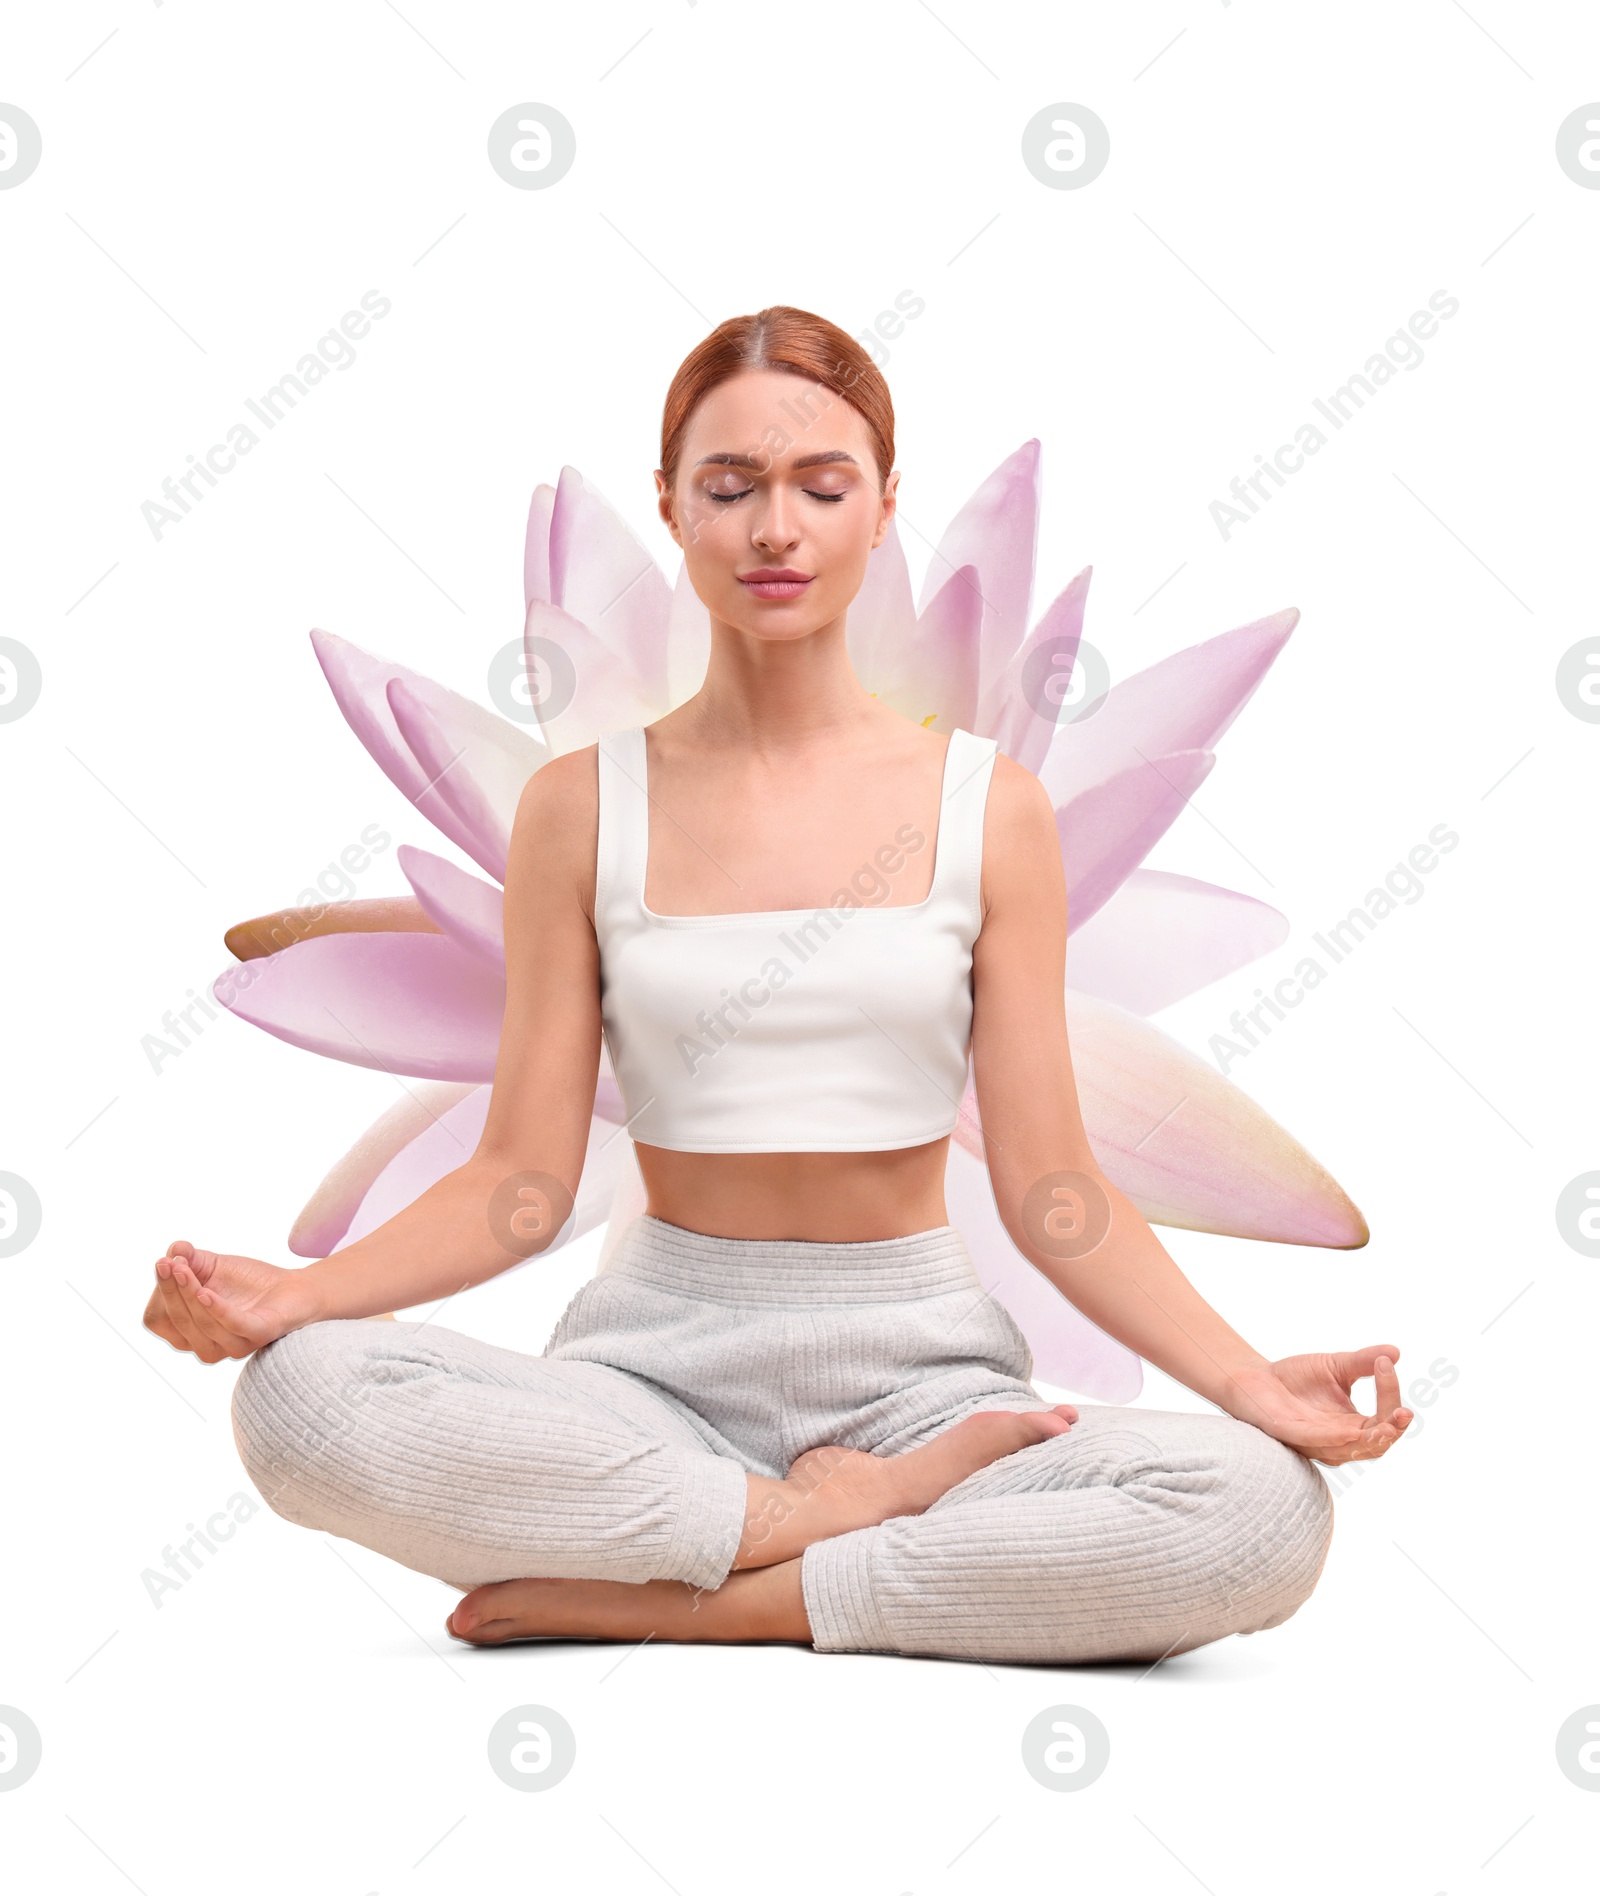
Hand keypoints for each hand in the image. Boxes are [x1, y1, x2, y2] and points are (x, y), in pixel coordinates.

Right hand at [142, 1240, 316, 1363]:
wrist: (293, 1288)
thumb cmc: (248, 1282)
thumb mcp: (212, 1265)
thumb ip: (189, 1258)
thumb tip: (174, 1250)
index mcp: (188, 1332)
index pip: (159, 1320)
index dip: (161, 1292)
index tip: (166, 1262)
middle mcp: (206, 1345)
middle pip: (178, 1321)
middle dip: (173, 1290)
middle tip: (172, 1262)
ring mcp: (232, 1345)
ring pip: (202, 1325)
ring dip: (190, 1295)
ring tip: (185, 1269)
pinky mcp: (258, 1335)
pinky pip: (232, 1326)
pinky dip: (217, 1309)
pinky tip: (207, 1291)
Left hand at [1222, 1345, 1413, 1465]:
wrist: (1256, 1377)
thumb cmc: (1297, 1378)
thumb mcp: (1336, 1366)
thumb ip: (1362, 1362)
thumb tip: (1394, 1352)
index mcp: (1353, 1424)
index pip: (1384, 1418)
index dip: (1391, 1396)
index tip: (1386, 1365)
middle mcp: (1339, 1439)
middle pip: (1376, 1443)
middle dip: (1392, 1430)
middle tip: (1403, 1413)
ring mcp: (1316, 1441)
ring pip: (1351, 1450)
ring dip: (1371, 1439)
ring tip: (1388, 1425)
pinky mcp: (1292, 1435)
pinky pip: (1317, 1443)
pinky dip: (1335, 1440)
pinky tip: (1349, 1432)